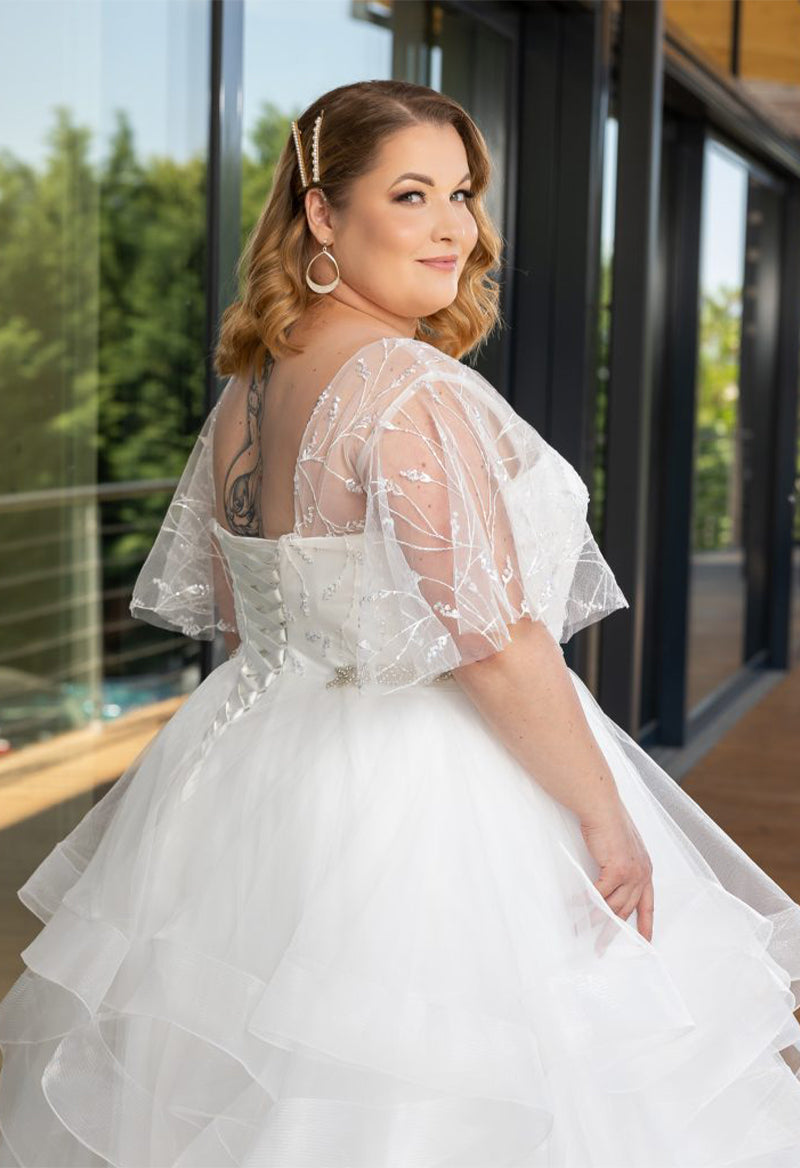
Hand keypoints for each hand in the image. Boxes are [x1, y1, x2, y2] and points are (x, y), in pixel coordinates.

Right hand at [579, 801, 653, 943]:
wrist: (602, 806)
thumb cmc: (608, 821)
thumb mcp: (621, 847)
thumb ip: (620, 865)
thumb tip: (609, 882)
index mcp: (645, 869)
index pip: (648, 904)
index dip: (646, 924)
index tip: (645, 942)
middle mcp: (642, 874)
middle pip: (626, 910)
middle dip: (613, 930)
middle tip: (601, 946)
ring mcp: (631, 873)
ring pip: (612, 905)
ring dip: (595, 919)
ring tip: (582, 930)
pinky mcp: (617, 870)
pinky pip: (599, 894)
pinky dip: (586, 902)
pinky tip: (575, 907)